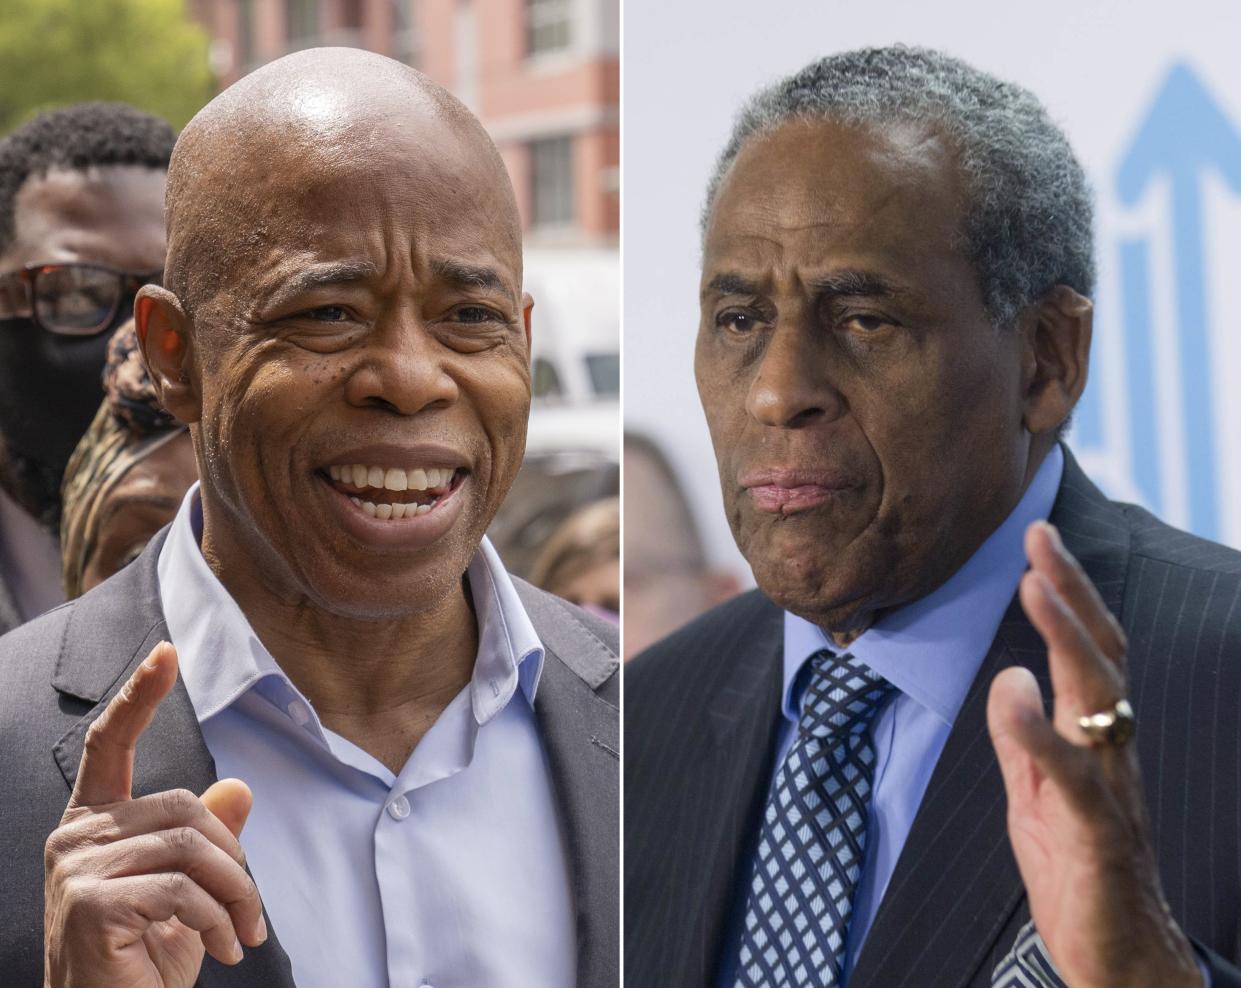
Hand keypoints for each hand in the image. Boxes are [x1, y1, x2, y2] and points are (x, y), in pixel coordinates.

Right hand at [43, 641, 266, 987]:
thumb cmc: (143, 964)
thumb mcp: (188, 896)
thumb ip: (206, 841)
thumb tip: (240, 790)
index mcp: (92, 828)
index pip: (110, 747)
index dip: (139, 698)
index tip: (166, 653)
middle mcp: (74, 840)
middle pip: (184, 807)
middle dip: (232, 860)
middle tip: (252, 915)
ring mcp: (76, 870)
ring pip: (191, 847)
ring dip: (234, 896)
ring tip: (241, 936)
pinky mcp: (91, 904)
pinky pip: (183, 889)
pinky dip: (219, 919)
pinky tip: (222, 950)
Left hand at [986, 522, 1200, 987]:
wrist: (1117, 958)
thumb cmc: (1077, 871)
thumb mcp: (1034, 791)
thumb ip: (1021, 735)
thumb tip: (1010, 671)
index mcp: (1092, 739)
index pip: (1086, 650)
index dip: (1066, 593)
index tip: (1038, 537)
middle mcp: (1111, 753)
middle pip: (1100, 657)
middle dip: (1070, 591)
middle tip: (1040, 535)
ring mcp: (1111, 790)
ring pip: (1099, 700)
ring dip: (1066, 637)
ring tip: (1032, 584)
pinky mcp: (1099, 835)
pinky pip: (1076, 776)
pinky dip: (1042, 732)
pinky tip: (1016, 692)